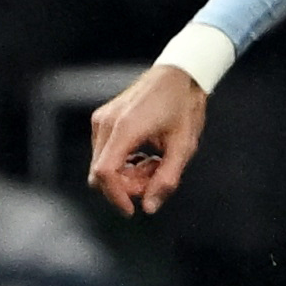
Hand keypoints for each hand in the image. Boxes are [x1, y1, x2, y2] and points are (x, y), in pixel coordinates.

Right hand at [85, 65, 208, 216]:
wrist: (179, 75)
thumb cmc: (184, 106)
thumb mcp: (184, 146)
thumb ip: (167, 178)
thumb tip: (149, 207)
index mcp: (124, 128)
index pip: (104, 172)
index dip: (116, 196)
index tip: (132, 210)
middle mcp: (105, 123)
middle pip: (101, 173)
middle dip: (127, 185)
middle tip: (158, 176)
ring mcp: (101, 120)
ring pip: (103, 165)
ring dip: (128, 174)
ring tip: (157, 163)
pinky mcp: (103, 120)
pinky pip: (106, 153)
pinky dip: (124, 163)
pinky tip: (147, 156)